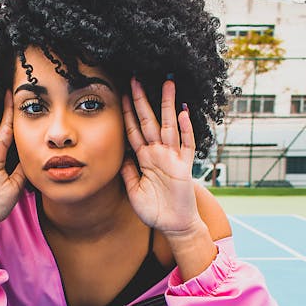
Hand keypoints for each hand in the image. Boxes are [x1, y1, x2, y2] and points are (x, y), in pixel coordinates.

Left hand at [121, 77, 200, 236]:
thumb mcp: (134, 191)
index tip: (122, 94)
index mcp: (145, 159)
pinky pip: (186, 145)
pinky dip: (186, 129)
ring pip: (169, 126)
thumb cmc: (155, 210)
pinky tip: (183, 112)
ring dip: (168, 105)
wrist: (175, 226)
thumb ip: (128, 172)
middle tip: (136, 78)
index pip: (134, 131)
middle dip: (143, 101)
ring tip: (167, 84)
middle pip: (150, 122)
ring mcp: (173, 158)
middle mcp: (159, 154)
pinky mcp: (185, 167)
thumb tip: (118, 155)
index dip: (128, 113)